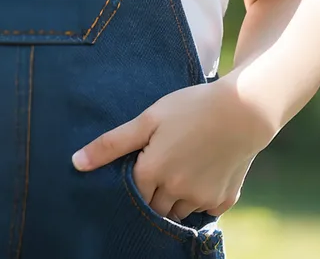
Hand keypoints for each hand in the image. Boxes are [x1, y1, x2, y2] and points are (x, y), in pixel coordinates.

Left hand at [71, 79, 272, 221]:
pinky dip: (198, 198)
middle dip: (150, 193)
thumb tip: (76, 163)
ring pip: (177, 211)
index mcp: (152, 172)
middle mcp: (176, 192)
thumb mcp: (147, 119)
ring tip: (178, 166)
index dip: (130, 182)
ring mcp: (201, 199)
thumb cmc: (190, 107)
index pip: (130, 194)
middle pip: (153, 207)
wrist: (243, 111)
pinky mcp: (223, 201)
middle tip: (156, 168)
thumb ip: (111, 144)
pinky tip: (200, 171)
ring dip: (173, 197)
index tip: (136, 167)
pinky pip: (203, 210)